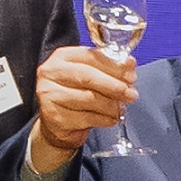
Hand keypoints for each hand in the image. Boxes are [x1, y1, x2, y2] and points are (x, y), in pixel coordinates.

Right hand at [28, 40, 137, 169]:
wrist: (58, 124)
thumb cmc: (76, 95)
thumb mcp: (92, 76)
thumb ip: (109, 68)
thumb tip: (129, 63)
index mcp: (62, 57)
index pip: (91, 56)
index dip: (114, 66)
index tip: (131, 75)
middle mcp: (51, 73)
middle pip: (88, 76)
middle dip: (114, 86)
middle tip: (131, 94)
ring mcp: (49, 94)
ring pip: (89, 98)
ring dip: (111, 105)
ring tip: (121, 109)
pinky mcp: (54, 116)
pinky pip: (86, 117)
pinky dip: (104, 119)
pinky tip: (111, 118)